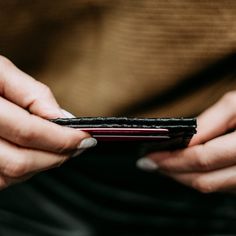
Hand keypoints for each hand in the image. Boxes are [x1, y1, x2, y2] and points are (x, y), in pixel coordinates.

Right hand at [0, 56, 96, 189]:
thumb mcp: (0, 71)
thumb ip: (32, 93)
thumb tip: (62, 117)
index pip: (29, 132)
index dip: (62, 138)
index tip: (86, 137)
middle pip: (20, 161)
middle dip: (57, 156)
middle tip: (79, 146)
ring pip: (10, 176)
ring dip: (43, 165)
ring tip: (60, 150)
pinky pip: (0, 180)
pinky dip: (24, 172)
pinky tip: (36, 156)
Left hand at [137, 91, 235, 192]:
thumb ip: (208, 123)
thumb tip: (182, 139)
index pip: (203, 158)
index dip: (172, 159)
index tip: (149, 157)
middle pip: (204, 179)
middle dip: (173, 172)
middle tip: (150, 164)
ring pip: (212, 186)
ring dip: (184, 177)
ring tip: (164, 166)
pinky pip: (222, 186)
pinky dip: (201, 178)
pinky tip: (187, 168)